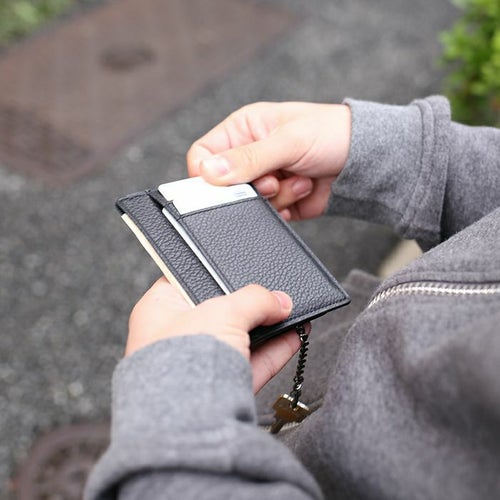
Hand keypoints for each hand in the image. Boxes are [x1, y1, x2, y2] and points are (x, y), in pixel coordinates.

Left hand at [126, 278, 303, 391]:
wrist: (186, 419)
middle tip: (271, 293)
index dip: (213, 273)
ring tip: (291, 310)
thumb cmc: (182, 359)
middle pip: (217, 311)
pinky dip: (274, 350)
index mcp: (158, 310)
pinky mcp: (219, 389)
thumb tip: (280, 301)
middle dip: (248, 304)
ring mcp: (197, 365)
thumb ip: (254, 299)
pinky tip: (295, 335)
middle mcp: (174, 337)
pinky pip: (251, 363)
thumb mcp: (223, 311)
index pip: (185, 281)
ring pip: (238, 339)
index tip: (239, 269)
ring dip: (267, 326)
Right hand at [187, 102, 350, 220]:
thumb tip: (208, 172)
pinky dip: (286, 207)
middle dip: (252, 187)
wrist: (366, 160)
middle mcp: (249, 155)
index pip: (203, 155)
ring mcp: (264, 179)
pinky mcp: (279, 201)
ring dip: (276, 196)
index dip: (208, 174)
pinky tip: (304, 189)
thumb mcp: (287, 141)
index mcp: (243, 129)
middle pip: (225, 185)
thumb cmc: (331, 134)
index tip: (226, 184)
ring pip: (247, 203)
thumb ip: (248, 158)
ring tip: (299, 178)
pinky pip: (268, 214)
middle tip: (274, 179)